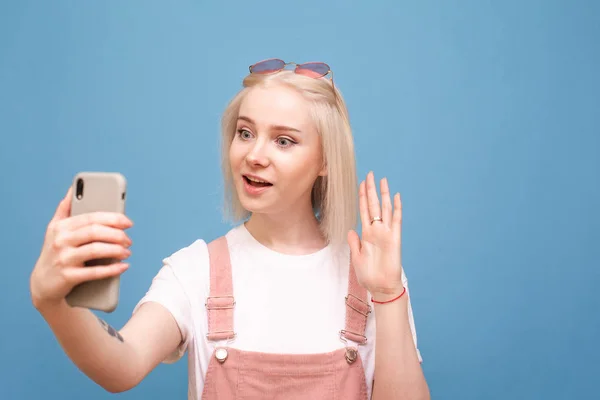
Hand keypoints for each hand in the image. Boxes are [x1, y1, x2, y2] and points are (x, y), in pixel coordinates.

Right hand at [30, 186, 132, 309]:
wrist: (42, 284)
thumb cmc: (55, 252)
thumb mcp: (54, 229)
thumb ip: (64, 209)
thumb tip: (73, 187)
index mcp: (61, 226)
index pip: (91, 217)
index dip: (113, 219)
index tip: (128, 222)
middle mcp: (60, 240)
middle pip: (95, 232)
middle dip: (117, 235)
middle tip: (129, 240)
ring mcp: (63, 259)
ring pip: (95, 250)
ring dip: (116, 250)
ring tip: (127, 252)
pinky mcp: (68, 277)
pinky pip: (94, 272)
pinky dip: (112, 269)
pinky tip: (123, 266)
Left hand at [347, 171, 403, 300]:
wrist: (381, 288)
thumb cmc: (369, 275)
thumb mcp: (356, 258)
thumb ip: (354, 243)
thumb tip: (351, 229)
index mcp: (366, 234)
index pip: (363, 210)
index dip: (361, 196)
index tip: (361, 183)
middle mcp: (376, 230)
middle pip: (373, 205)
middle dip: (371, 190)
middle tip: (370, 174)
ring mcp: (386, 233)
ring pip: (385, 209)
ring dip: (384, 195)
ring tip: (383, 180)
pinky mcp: (395, 238)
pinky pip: (397, 220)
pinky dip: (397, 208)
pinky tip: (397, 196)